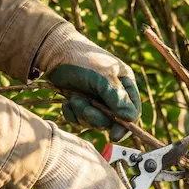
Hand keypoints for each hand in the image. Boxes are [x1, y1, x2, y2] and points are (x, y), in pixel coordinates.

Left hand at [36, 23, 141, 140]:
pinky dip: (72, 114)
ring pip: (94, 122)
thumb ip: (117, 97)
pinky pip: (79, 120)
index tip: (114, 135)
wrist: (56, 53)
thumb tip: (130, 118)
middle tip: (85, 109)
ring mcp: (96, 100)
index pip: (132, 112)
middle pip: (112, 121)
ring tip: (74, 99)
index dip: (125, 126)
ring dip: (82, 114)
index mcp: (124, 85)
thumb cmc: (84, 60)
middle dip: (97, 118)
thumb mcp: (104, 76)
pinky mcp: (81, 104)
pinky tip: (68, 101)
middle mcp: (112, 95)